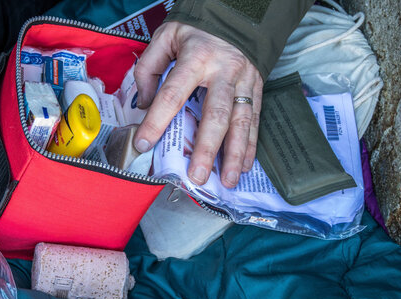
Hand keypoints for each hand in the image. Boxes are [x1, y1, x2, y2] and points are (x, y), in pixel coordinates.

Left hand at [133, 21, 262, 187]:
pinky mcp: (257, 87)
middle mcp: (223, 71)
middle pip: (215, 115)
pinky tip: (245, 166)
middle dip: (207, 149)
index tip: (143, 143)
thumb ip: (149, 67)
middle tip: (197, 175)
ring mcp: (244, 81)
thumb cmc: (197, 29)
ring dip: (235, 154)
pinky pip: (255, 119)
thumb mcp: (166, 36)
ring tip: (228, 180)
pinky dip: (250, 145)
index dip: (156, 120)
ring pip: (242, 121)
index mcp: (196, 58)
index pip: (172, 94)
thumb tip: (144, 103)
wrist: (237, 14)